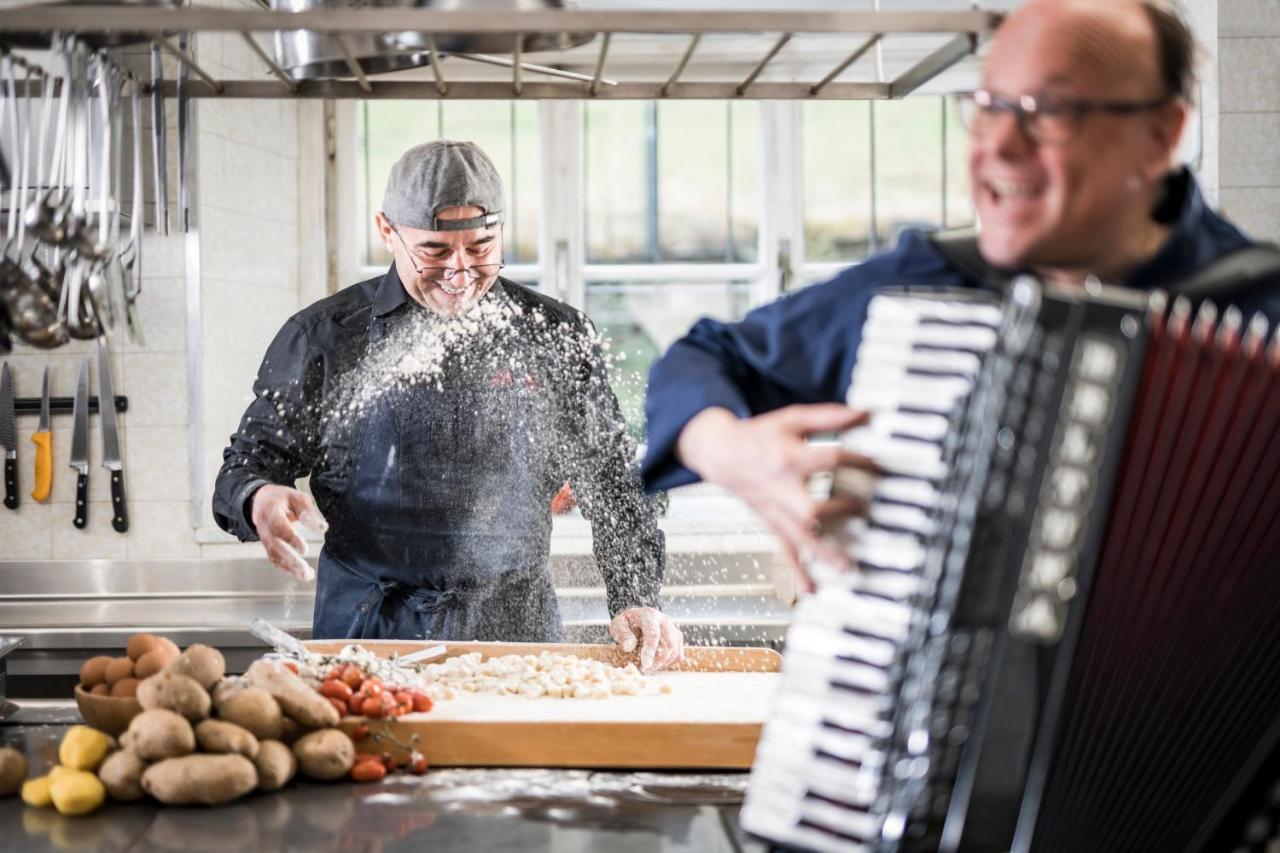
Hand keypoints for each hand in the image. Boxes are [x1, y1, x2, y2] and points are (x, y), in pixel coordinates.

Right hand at [250, 484, 328, 582]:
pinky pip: (275, 559)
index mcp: (270, 511)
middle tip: (305, 572)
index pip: (278, 527)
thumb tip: (322, 528)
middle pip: (275, 547)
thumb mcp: (297, 497)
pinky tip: (300, 573)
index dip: (290, 539)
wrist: (260, 500)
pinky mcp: (268, 545)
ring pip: (274, 556)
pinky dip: (286, 568)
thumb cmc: (284, 499)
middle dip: (290, 561)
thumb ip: (308, 512)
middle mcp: (264, 527)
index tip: (304, 550)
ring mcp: (264, 538)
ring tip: (307, 576)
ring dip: (290, 568)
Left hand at [609, 607, 683, 672]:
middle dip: (657, 662)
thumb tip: (628, 647)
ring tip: (648, 669)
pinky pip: (678, 655)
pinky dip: (668, 664)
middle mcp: (665, 621)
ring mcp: (673, 630)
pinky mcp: (678, 638)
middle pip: (668, 645)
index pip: (653, 634)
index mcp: (650, 616)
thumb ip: (622, 634)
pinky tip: (656, 665)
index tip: (645, 665)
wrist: (637, 617)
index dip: (650, 651)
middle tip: (644, 671)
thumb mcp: (618, 624)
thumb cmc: (627, 623)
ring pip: (674, 652)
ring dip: (662, 664)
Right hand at [677, 405, 875, 592]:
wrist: (722, 452)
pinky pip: (783, 550)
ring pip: (799, 537)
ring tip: (847, 568)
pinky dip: (796, 572)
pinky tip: (809, 590)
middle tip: (866, 511)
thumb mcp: (793, 418)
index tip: (879, 465)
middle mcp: (782, 489)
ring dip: (823, 554)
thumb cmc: (760, 436)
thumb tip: (867, 413)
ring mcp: (776, 511)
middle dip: (840, 513)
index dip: (859, 461)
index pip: (831, 460)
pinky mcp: (771, 523)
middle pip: (812, 509)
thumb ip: (830, 416)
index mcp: (789, 459)